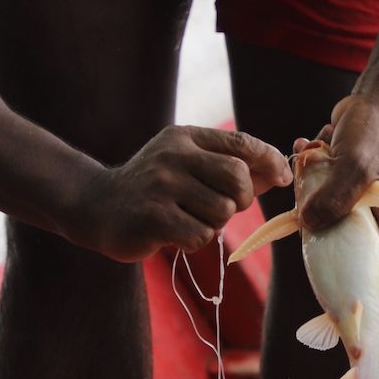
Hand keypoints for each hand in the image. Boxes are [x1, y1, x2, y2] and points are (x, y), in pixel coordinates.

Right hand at [68, 126, 290, 260]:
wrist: (96, 206)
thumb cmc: (153, 188)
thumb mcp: (186, 165)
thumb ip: (229, 166)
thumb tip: (279, 173)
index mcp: (185, 138)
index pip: (241, 144)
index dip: (269, 160)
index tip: (282, 177)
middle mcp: (173, 156)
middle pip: (238, 179)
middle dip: (240, 200)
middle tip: (220, 208)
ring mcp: (161, 186)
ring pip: (222, 211)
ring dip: (213, 224)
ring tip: (187, 219)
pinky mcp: (153, 217)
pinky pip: (201, 235)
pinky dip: (195, 240)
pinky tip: (174, 233)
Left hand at [297, 94, 378, 284]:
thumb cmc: (377, 130)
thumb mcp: (356, 166)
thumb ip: (335, 198)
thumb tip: (309, 226)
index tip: (350, 280)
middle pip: (357, 245)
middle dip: (329, 236)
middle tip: (306, 225)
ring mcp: (363, 196)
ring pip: (334, 214)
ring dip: (313, 195)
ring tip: (306, 170)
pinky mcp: (346, 178)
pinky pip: (324, 187)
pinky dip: (311, 171)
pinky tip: (305, 147)